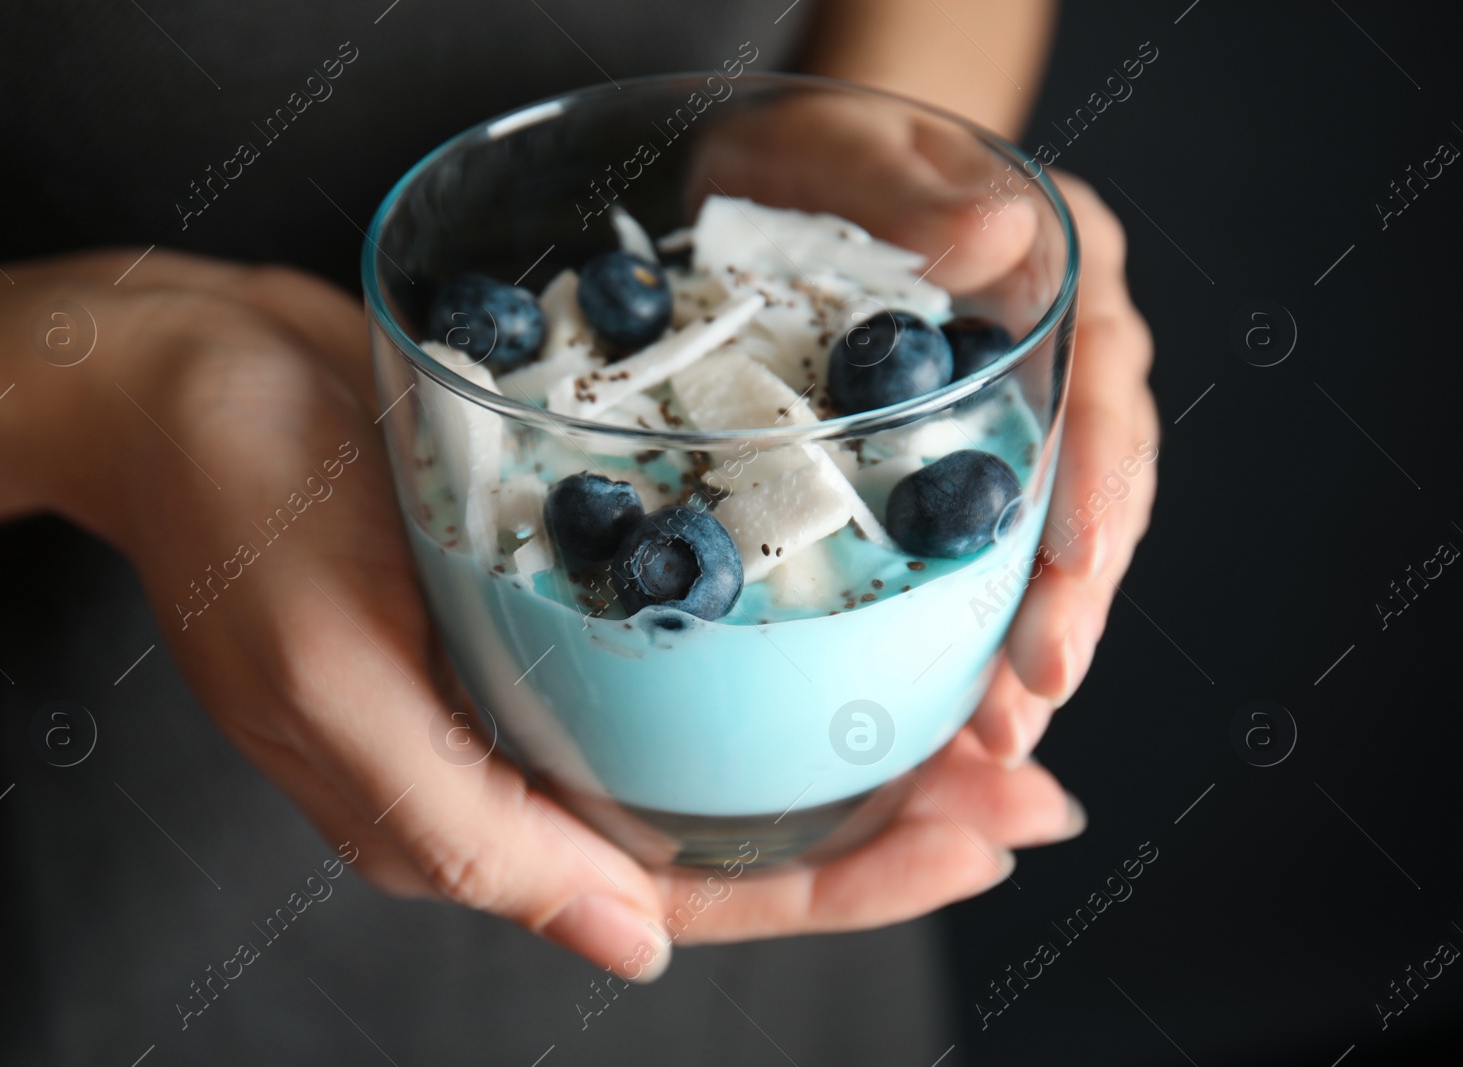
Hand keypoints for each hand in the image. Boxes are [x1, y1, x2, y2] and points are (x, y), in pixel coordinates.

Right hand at [0, 242, 1082, 982]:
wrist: (181, 372)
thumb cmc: (233, 510)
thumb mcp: (326, 678)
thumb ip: (465, 828)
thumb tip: (628, 948)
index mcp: (474, 814)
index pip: (691, 889)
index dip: (845, 881)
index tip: (977, 840)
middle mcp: (525, 757)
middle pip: (736, 818)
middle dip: (893, 814)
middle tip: (1029, 782)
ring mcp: (543, 672)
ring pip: (730, 736)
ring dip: (861, 728)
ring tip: (993, 707)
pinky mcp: (552, 585)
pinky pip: (694, 640)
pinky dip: (789, 638)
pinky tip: (869, 615)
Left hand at [689, 95, 1156, 767]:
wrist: (795, 178)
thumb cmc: (826, 154)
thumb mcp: (852, 150)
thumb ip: (917, 192)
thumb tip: (996, 237)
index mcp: (1061, 272)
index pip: (1106, 379)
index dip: (1100, 477)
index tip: (1078, 566)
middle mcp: (1059, 355)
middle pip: (1093, 487)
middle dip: (1068, 602)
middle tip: (1028, 702)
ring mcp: (1017, 415)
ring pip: (1046, 539)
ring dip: (1024, 640)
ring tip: (993, 736)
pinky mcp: (958, 461)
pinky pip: (981, 553)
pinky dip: (969, 628)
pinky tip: (947, 703)